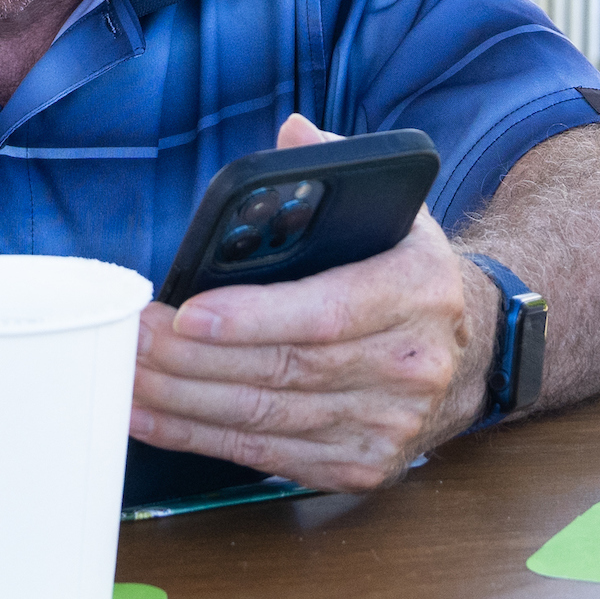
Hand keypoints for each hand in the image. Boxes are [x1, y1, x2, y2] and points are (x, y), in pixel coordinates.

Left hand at [128, 113, 480, 490]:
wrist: (473, 353)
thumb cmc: (405, 274)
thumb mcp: (395, 213)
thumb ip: (340, 168)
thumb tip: (295, 132)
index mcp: (418, 290)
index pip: (328, 311)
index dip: (254, 318)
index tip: (188, 314)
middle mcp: (412, 365)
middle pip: (286, 370)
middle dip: (195, 360)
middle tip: (132, 336)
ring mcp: (390, 424)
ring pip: (269, 419)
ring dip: (185, 402)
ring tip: (126, 374)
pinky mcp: (364, 466)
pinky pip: (269, 457)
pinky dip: (202, 439)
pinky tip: (152, 418)